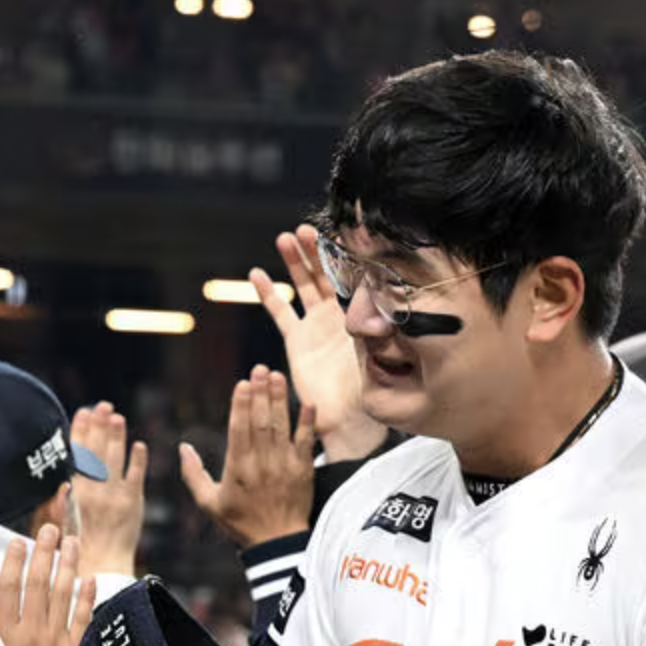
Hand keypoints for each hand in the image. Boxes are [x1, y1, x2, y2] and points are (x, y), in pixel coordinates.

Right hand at [0, 524, 96, 645]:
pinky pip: (82, 620)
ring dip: (68, 566)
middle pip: (38, 584)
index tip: (17, 542)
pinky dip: (86, 598)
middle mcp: (29, 634)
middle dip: (44, 554)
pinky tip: (89, 578)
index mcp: (2, 635)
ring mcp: (54, 642)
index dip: (13, 563)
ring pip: (63, 595)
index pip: (7, 589)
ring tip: (73, 542)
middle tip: (51, 529)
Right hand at [70, 401, 146, 577]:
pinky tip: (139, 445)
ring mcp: (116, 495)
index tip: (82, 412)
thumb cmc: (72, 549)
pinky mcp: (134, 503)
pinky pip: (137, 477)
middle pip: (96, 450)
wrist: (100, 569)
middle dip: (99, 426)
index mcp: (73, 494)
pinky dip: (138, 460)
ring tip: (117, 417)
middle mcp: (94, 491)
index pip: (76, 454)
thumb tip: (60, 483)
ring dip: (117, 436)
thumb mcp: (53, 526)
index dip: (79, 432)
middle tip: (102, 406)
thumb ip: (54, 504)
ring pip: (115, 458)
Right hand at [180, 365, 315, 548]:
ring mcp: (284, 465)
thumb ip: (194, 474)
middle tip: (260, 369)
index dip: (241, 404)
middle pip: (261, 421)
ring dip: (280, 399)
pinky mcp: (303, 470)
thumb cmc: (240, 522)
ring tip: (277, 376)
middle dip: (260, 393)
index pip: (239, 429)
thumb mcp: (209, 503)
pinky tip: (308, 402)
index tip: (242, 383)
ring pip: (281, 426)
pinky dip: (307, 422)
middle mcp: (262, 463)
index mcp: (238, 468)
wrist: (277, 543)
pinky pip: (307, 442)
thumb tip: (183, 447)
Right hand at [250, 224, 386, 461]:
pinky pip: (281, 312)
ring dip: (294, 262)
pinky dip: (268, 293)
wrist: (350, 414)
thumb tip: (388, 294)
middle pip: (326, 273)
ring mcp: (317, 324)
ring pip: (303, 285)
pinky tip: (257, 274)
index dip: (344, 254)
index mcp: (362, 312)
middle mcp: (339, 313)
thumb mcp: (381, 346)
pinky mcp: (297, 339)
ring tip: (284, 239)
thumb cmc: (372, 384)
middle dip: (316, 251)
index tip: (339, 232)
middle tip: (306, 230)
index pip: (352, 275)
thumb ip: (380, 320)